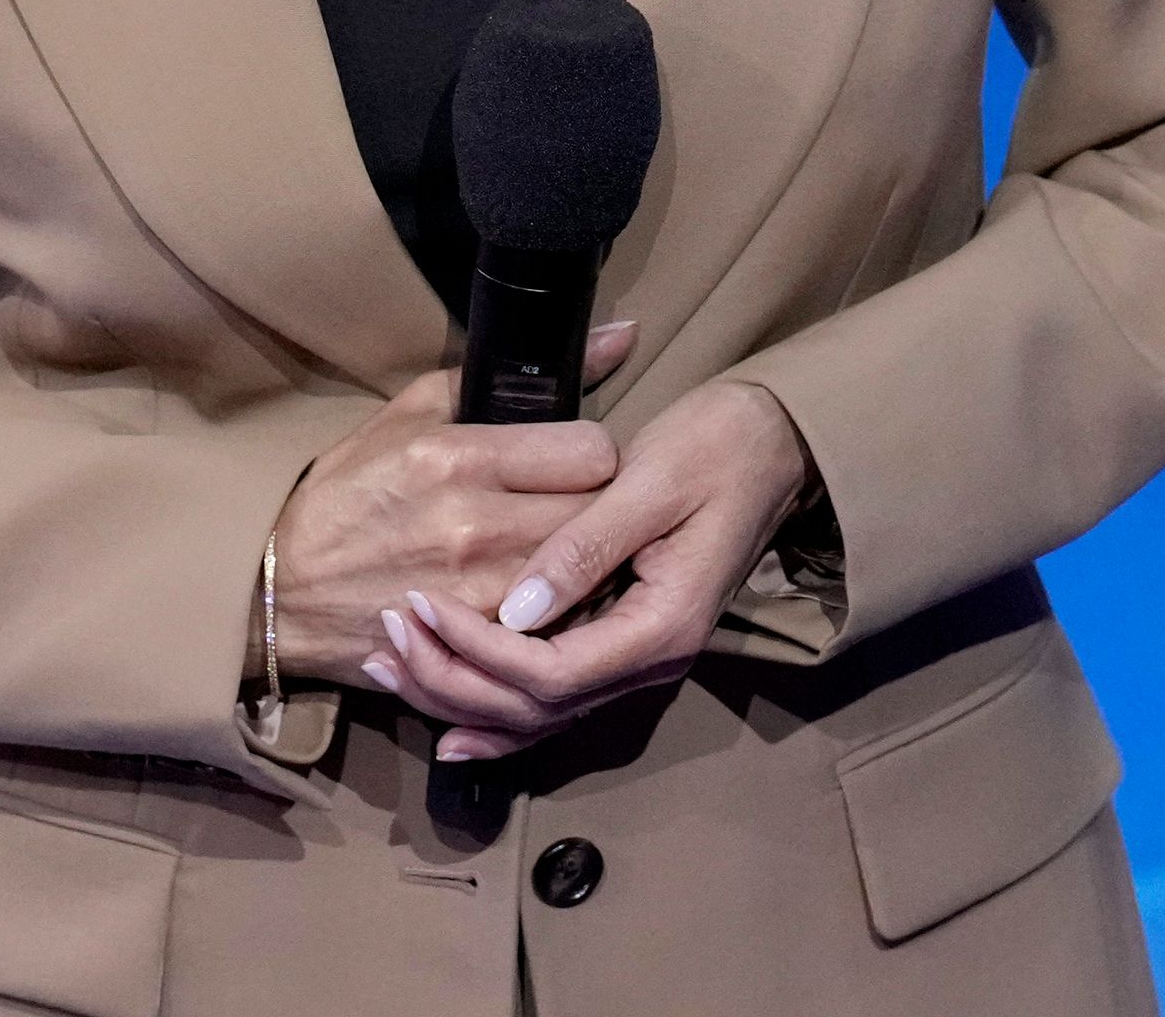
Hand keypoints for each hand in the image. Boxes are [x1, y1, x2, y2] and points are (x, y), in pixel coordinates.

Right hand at [261, 320, 639, 684]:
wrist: (278, 594)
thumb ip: (502, 375)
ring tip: (556, 549)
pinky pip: (552, 619)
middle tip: (575, 507)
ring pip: (584, 569)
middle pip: (599, 512)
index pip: (592, 452)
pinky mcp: (474, 639)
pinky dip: (553, 607)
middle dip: (598, 507)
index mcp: (458, 455)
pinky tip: (534, 596)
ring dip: (580, 559)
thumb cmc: (348, 497)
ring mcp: (477, 589)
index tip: (574, 463)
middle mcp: (475, 523)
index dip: (595, 456)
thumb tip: (616, 335)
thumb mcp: (407, 416)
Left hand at [369, 378, 814, 761]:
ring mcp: (641, 658)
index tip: (422, 606)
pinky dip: (499, 709)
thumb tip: (516, 609)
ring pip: (540, 714)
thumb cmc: (717, 447)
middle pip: (538, 708)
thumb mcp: (651, 482)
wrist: (775, 443)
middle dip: (454, 683)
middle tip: (388, 640)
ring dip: (464, 699)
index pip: (553, 672)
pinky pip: (555, 698)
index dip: (478, 650)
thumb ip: (585, 547)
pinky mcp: (626, 642)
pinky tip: (452, 721)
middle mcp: (654, 659)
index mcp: (663, 624)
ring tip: (394, 670)